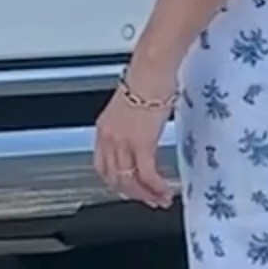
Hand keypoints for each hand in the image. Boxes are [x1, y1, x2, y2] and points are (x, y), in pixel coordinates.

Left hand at [93, 84, 178, 210]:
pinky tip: (165, 190)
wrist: (152, 68)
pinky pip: (147, 174)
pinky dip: (156, 186)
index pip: (103, 165)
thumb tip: (143, 131)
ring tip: (160, 199)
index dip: (117, 182)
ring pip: (129, 180)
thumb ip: (133, 124)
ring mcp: (123, 142)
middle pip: (114, 178)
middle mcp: (109, 138)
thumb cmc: (147, 78)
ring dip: (146, 194)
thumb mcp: (132, 107)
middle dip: (133, 194)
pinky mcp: (141, 143)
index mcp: (104, 129)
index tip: (130, 189)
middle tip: (148, 200)